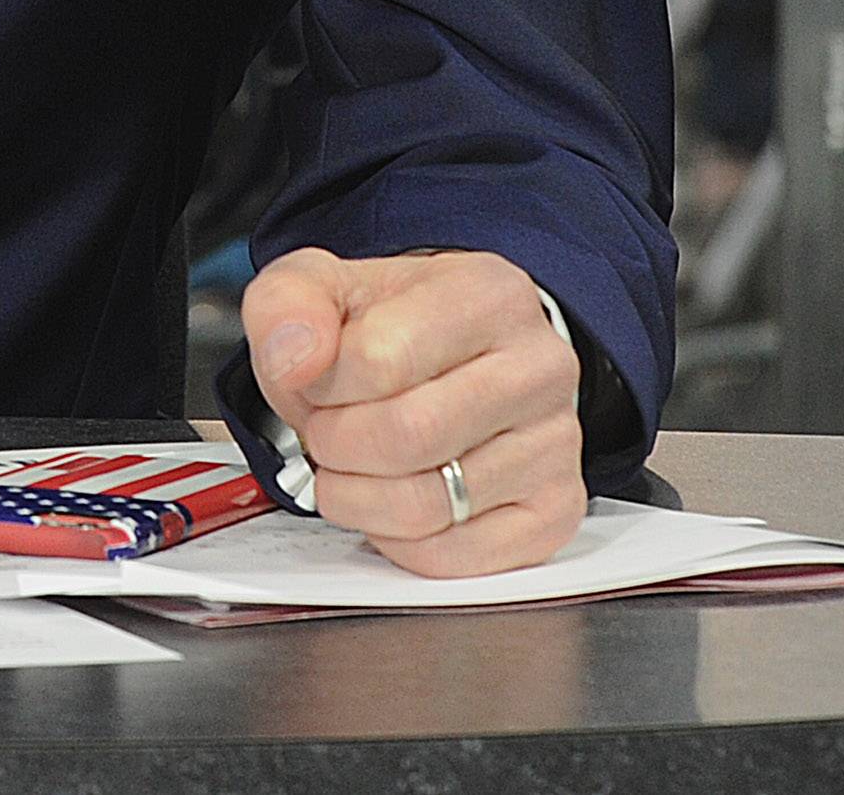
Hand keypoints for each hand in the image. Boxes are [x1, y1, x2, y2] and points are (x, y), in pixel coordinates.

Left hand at [241, 246, 584, 577]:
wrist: (458, 356)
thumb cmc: (394, 327)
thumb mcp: (324, 288)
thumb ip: (289, 306)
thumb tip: (295, 358)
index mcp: (488, 296)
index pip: (377, 360)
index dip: (319, 385)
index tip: (315, 382)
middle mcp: (538, 368)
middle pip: (404, 438)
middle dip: (334, 445)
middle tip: (326, 432)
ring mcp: (555, 444)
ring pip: (424, 505)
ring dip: (356, 497)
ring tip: (352, 465)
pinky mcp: (553, 512)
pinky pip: (451, 556)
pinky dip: (396, 540)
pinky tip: (392, 496)